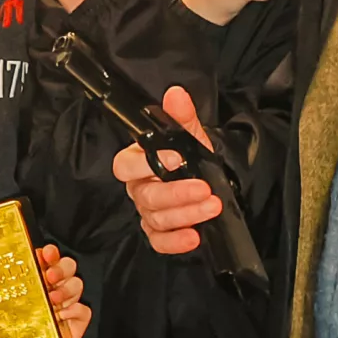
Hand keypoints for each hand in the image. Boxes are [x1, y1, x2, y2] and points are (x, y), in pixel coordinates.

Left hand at [0, 237, 88, 337]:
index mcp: (27, 280)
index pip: (42, 258)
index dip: (46, 252)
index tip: (42, 253)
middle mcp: (48, 288)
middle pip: (66, 266)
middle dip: (61, 266)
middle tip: (49, 274)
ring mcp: (64, 305)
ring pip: (76, 284)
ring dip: (67, 287)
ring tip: (53, 298)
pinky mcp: (76, 322)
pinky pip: (83, 310)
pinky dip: (75, 310)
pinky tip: (61, 316)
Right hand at [110, 85, 217, 256]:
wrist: (210, 180)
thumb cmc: (192, 156)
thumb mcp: (192, 135)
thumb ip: (182, 116)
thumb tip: (176, 94)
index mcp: (138, 160)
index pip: (125, 165)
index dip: (145, 163)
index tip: (177, 158)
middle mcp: (138, 187)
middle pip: (146, 196)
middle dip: (177, 193)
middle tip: (205, 189)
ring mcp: (146, 212)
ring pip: (156, 219)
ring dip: (186, 214)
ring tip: (212, 206)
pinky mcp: (158, 233)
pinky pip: (159, 241)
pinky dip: (175, 242)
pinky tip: (194, 237)